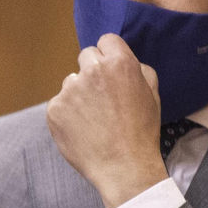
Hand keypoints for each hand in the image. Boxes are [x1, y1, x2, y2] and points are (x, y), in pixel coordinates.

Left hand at [46, 34, 167, 207]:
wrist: (124, 166)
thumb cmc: (142, 131)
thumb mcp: (152, 93)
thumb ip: (138, 69)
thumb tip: (122, 60)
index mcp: (119, 63)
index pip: (106, 41)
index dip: (110, 55)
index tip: (111, 70)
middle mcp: (91, 71)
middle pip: (86, 56)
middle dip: (93, 71)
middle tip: (102, 96)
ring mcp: (69, 90)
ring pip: (71, 82)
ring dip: (79, 94)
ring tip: (93, 119)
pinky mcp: (54, 109)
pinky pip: (59, 103)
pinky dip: (67, 114)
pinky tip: (81, 129)